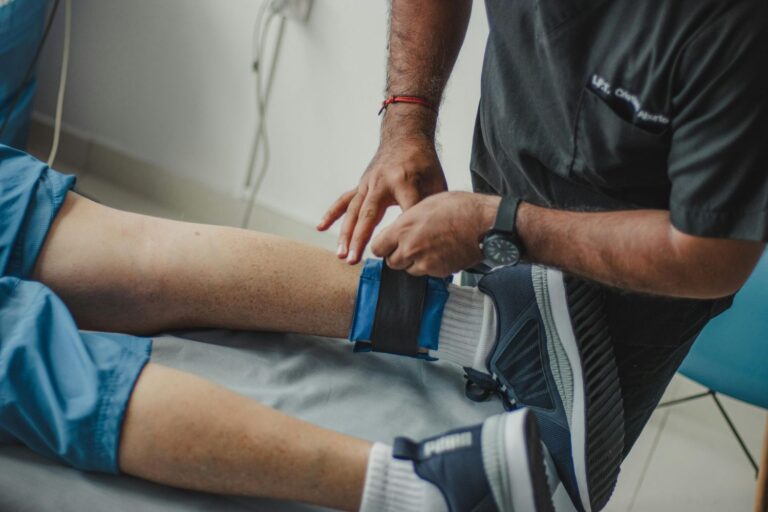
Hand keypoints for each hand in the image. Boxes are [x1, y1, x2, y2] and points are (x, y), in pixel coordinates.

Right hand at [317, 135, 446, 263]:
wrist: (405, 137)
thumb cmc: (423, 162)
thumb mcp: (436, 183)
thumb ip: (433, 208)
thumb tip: (433, 236)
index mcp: (404, 181)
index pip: (404, 209)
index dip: (405, 229)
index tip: (402, 250)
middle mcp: (381, 183)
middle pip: (369, 215)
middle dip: (361, 238)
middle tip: (355, 259)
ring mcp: (367, 184)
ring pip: (353, 212)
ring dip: (346, 234)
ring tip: (342, 255)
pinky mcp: (361, 186)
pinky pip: (344, 201)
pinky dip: (332, 214)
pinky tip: (321, 227)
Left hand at [371, 192, 500, 276]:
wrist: (484, 223)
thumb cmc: (460, 208)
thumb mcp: (426, 204)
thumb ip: (407, 221)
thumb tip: (399, 229)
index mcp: (403, 228)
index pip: (377, 248)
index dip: (383, 246)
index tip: (388, 244)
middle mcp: (410, 247)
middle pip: (391, 262)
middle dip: (398, 255)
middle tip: (410, 246)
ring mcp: (424, 262)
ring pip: (408, 270)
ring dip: (414, 262)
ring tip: (428, 247)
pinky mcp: (438, 272)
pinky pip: (426, 273)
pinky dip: (430, 267)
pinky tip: (440, 253)